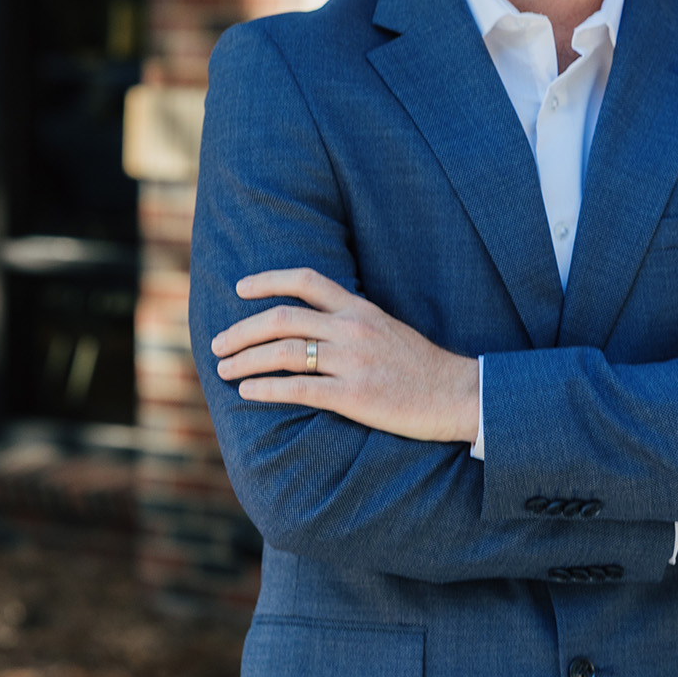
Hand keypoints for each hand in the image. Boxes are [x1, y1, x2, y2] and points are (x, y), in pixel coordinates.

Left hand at [211, 268, 480, 443]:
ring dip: (245, 361)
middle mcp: (354, 329)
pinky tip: (248, 393)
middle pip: (282, 319)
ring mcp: (354, 362)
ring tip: (225, 371)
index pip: (306, 280)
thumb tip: (311, 326)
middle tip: (217, 345)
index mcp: (361, 309)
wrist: (459, 395)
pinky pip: (299, 389)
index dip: (267, 280)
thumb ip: (352, 322)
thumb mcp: (388, 329)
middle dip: (241, 331)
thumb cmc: (422, 367)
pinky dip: (266, 389)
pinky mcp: (355, 396)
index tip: (240, 289)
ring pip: (284, 353)